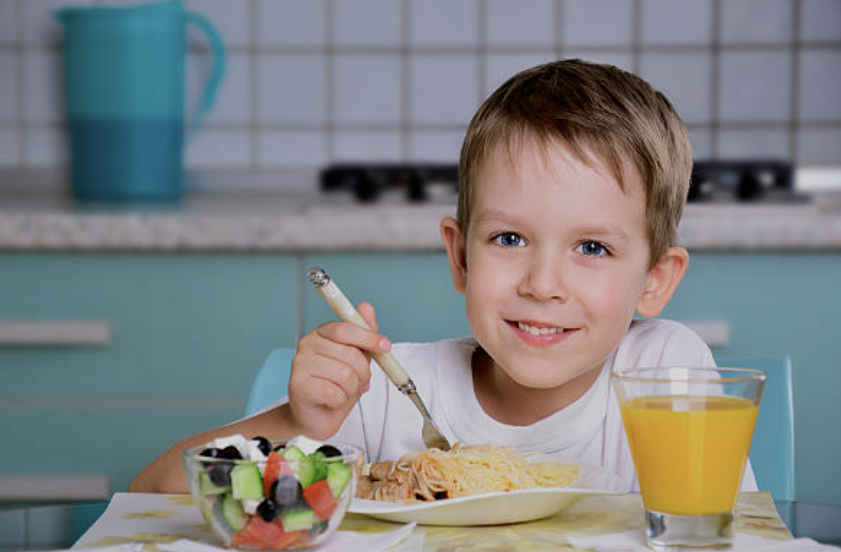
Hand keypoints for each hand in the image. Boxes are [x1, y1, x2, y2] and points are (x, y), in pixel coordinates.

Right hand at [287, 302, 389, 438]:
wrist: (315, 415)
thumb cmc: (336, 385)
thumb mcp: (355, 358)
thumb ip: (362, 334)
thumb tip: (366, 307)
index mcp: (321, 333)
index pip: (345, 329)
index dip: (368, 338)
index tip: (385, 346)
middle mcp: (307, 344)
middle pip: (350, 354)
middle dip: (362, 373)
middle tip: (358, 382)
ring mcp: (300, 364)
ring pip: (344, 375)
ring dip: (351, 389)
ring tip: (343, 392)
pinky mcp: (298, 385)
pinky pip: (334, 392)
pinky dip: (340, 400)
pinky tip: (332, 400)